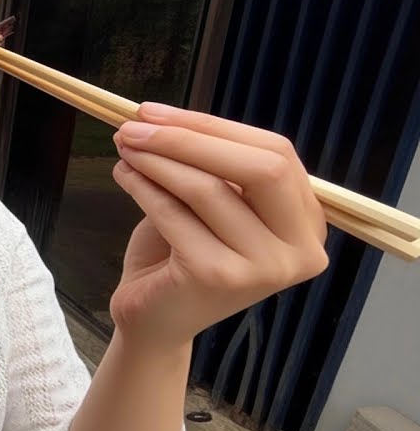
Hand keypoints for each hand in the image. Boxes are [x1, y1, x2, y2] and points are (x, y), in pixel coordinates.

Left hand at [109, 103, 328, 352]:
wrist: (156, 319)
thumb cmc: (182, 254)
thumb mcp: (210, 203)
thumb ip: (211, 165)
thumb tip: (164, 116)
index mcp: (307, 223)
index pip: (276, 153)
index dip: (213, 126)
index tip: (158, 111)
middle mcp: (299, 250)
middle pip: (257, 168)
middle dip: (188, 138)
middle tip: (134, 125)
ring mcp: (263, 268)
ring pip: (209, 189)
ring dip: (157, 160)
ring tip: (125, 147)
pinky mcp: (219, 278)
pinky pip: (175, 214)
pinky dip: (144, 187)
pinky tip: (124, 174)